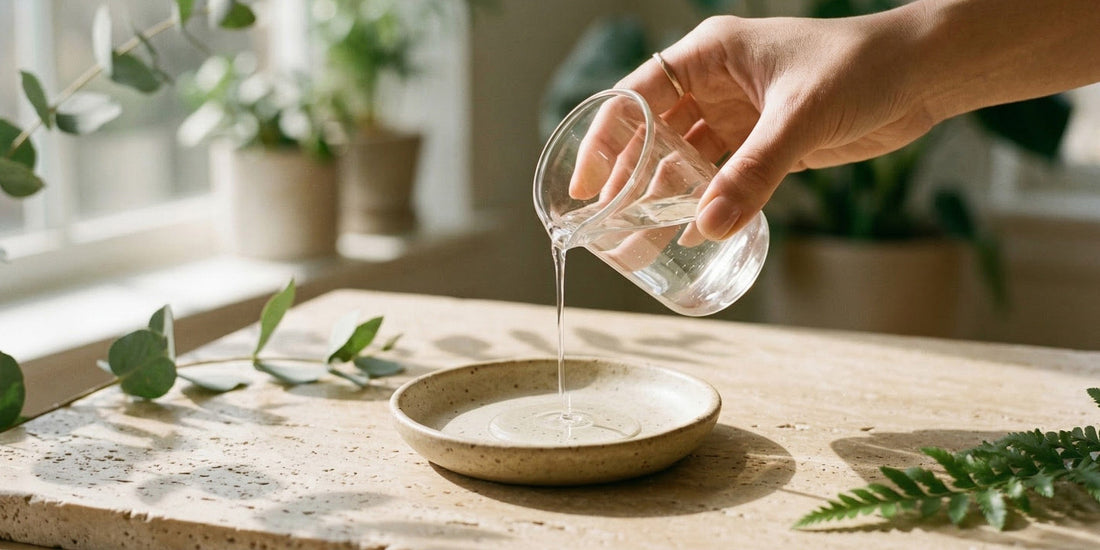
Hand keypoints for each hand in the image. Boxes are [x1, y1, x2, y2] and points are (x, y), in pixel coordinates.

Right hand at [615, 11, 933, 239]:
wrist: (924, 73)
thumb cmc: (862, 68)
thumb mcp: (799, 118)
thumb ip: (753, 173)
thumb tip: (707, 229)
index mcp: (709, 54)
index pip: (636, 95)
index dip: (604, 140)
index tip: (585, 186)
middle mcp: (715, 83)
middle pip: (652, 134)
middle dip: (629, 180)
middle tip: (608, 226)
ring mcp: (739, 115)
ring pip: (684, 160)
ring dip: (664, 198)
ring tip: (639, 241)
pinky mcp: (765, 143)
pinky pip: (721, 177)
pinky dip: (705, 203)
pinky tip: (691, 233)